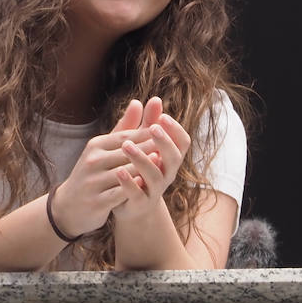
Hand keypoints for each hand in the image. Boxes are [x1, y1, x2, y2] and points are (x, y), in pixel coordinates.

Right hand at [49, 99, 165, 238]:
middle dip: (148, 147)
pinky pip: (118, 193)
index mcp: (96, 145)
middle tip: (169, 143)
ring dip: (143, 166)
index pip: (126, 136)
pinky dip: (132, 187)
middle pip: (126, 152)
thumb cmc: (94, 172)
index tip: (166, 130)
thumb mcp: (105, 148)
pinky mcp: (96, 201)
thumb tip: (138, 101)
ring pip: (124, 171)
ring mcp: (93, 181)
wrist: (70, 206)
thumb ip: (124, 127)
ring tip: (162, 161)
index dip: (147, 133)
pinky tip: (145, 184)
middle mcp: (92, 160)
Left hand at [112, 97, 191, 223]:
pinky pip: (137, 194)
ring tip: (126, 145)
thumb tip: (154, 98)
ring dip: (142, 159)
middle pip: (174, 158)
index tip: (163, 117)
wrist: (129, 204)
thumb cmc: (137, 169)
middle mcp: (167, 174)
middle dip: (164, 142)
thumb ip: (147, 123)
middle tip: (152, 127)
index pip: (183, 143)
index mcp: (169, 158)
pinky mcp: (139, 203)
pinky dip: (129, 182)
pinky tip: (119, 170)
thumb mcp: (142, 144)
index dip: (175, 130)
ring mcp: (155, 190)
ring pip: (155, 176)